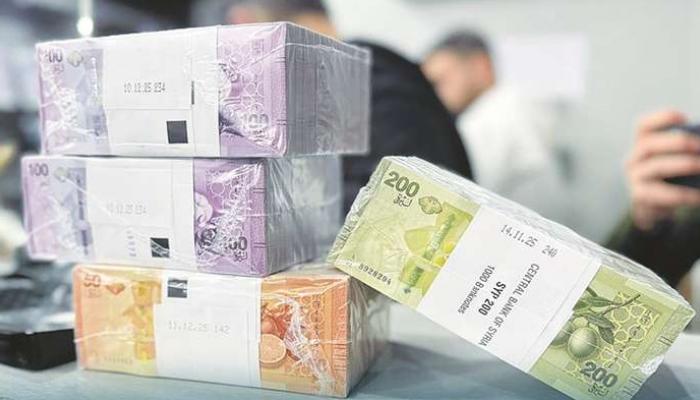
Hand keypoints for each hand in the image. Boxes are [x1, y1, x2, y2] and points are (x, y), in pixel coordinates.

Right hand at [626, 110, 699, 230]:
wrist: (654, 207)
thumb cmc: (670, 176)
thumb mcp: (675, 158)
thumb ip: (688, 149)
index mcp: (641, 144)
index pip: (643, 126)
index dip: (661, 119)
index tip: (684, 118)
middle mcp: (633, 158)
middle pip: (648, 145)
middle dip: (677, 142)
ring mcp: (634, 177)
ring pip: (656, 167)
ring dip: (682, 165)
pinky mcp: (639, 195)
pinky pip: (661, 193)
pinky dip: (682, 194)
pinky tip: (699, 196)